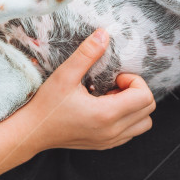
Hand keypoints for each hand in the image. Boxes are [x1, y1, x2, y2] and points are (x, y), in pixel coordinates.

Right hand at [12, 28, 155, 154]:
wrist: (30, 133)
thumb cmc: (46, 105)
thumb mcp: (65, 75)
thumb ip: (87, 53)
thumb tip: (104, 34)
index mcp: (106, 114)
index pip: (145, 97)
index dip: (134, 81)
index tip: (115, 77)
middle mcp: (112, 131)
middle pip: (148, 110)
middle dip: (136, 92)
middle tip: (113, 85)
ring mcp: (110, 141)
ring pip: (143, 124)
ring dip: (134, 107)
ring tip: (111, 98)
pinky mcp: (105, 145)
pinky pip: (131, 132)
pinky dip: (127, 119)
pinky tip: (106, 109)